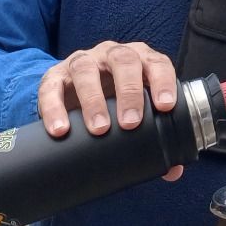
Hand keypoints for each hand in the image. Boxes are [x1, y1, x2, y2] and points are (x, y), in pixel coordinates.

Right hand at [35, 40, 185, 180]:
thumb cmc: (116, 100)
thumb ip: (155, 135)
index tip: (165, 106)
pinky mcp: (54, 76)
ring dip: (93, 99)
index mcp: (139, 59)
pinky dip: (54, 107)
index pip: (157, 63)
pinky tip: (60, 129)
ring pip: (87, 70)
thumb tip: (173, 171)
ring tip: (98, 128)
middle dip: (129, 92)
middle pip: (123, 61)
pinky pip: (52, 87)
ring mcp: (83, 62)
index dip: (163, 82)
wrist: (74, 89)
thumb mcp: (136, 110)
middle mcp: (111, 54)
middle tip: (130, 123)